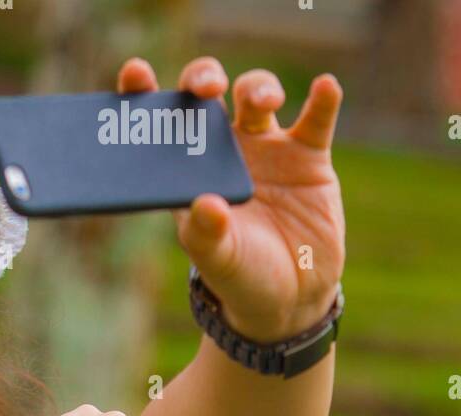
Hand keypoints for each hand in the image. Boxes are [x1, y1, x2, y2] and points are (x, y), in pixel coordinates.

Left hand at [117, 54, 345, 341]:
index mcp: (186, 173)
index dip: (145, 93)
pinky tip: (324, 88)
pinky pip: (316, 119)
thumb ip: (206, 236)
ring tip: (265, 102)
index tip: (136, 73)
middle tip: (207, 87)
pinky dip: (323, 100)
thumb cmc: (240, 277)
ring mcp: (266, 149)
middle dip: (204, 79)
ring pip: (257, 96)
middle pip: (207, 96)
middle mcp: (221, 151)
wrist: (289, 298)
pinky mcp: (308, 155)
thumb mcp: (219, 262)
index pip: (159, 125)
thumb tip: (205, 205)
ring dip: (258, 87)